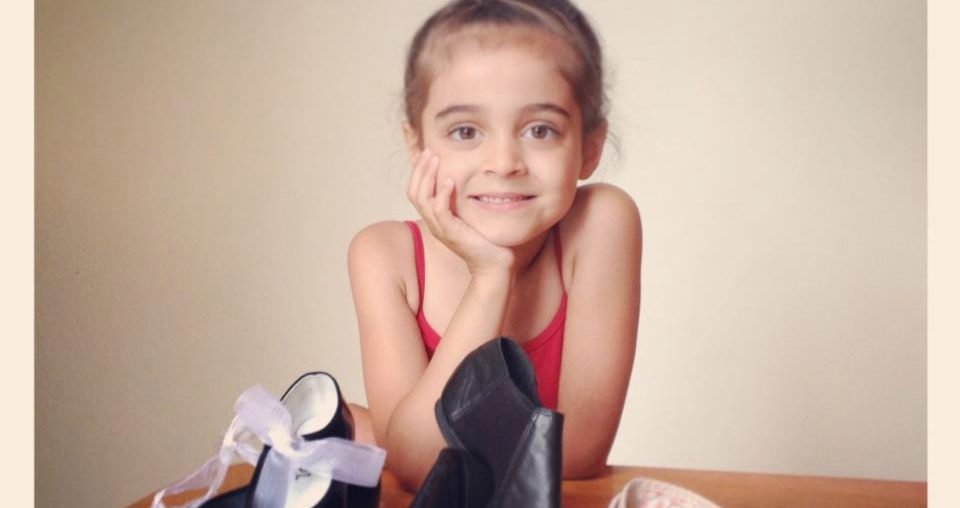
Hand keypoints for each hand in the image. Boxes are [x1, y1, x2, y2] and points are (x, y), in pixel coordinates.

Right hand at [406, 148, 514, 275]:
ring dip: (428, 176)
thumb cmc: (485, 242)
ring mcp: (441, 229)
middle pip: (414, 193)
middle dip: (420, 170)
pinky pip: (440, 210)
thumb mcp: (470, 217)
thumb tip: (468, 181)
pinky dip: (443, 194)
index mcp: (436, 219)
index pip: (417, 192)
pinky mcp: (451, 233)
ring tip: (435, 159)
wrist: (493, 266)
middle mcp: (434, 223)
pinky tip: (450, 181)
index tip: (428, 154)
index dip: (419, 173)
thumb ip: (464, 202)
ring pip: (422, 199)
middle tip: (429, 152)